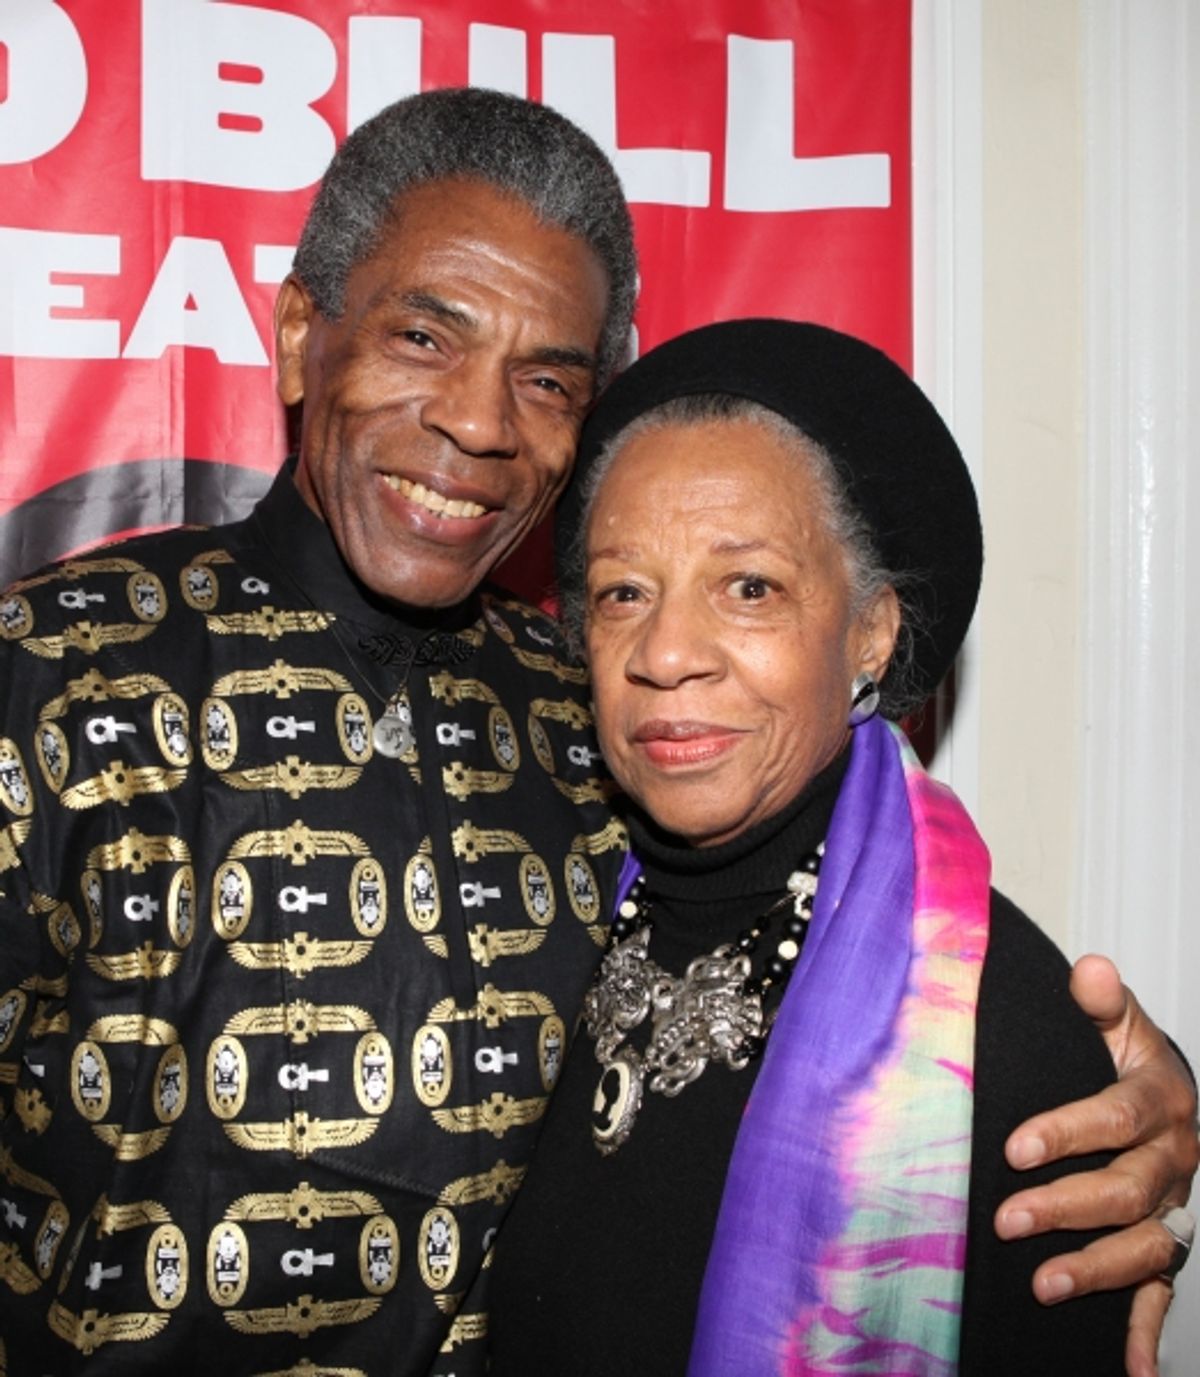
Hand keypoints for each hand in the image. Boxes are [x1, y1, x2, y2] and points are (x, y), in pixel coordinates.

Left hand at [994, 954, 1197, 1376]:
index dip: (1067, 1133)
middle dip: (1066, 1207)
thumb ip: (1101, 1002)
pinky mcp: (1167, 1245)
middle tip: (1006, 1217)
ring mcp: (1174, 1208)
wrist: (1170, 1098)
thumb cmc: (1125, 1058)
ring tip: (1042, 1285)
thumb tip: (1089, 968)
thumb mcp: (1117, 1023)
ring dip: (1097, 1271)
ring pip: (1144, 1246)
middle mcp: (1175, 1159)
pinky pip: (1162, 1293)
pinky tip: (1130, 1370)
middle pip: (1126, 1190)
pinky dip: (1145, 1334)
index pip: (1116, 1118)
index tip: (1014, 1146)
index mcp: (1161, 1099)